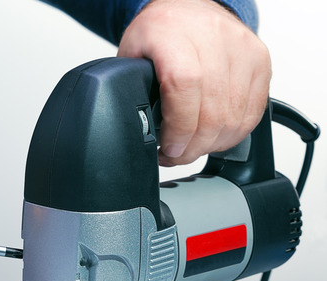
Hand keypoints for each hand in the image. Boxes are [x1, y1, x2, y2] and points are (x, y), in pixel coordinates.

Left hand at [118, 0, 270, 165]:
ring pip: (235, 116)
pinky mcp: (261, 61)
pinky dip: (233, 133)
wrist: (188, 6)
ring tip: (191, 148)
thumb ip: (131, 89)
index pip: (186, 86)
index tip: (168, 147)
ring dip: (212, 144)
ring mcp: (242, 49)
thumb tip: (138, 130)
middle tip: (174, 155)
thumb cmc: (159, 31)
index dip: (179, 126)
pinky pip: (253, 111)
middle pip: (214, 110)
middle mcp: (214, 39)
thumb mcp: (131, 54)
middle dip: (192, 146)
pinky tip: (213, 138)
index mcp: (174, 36)